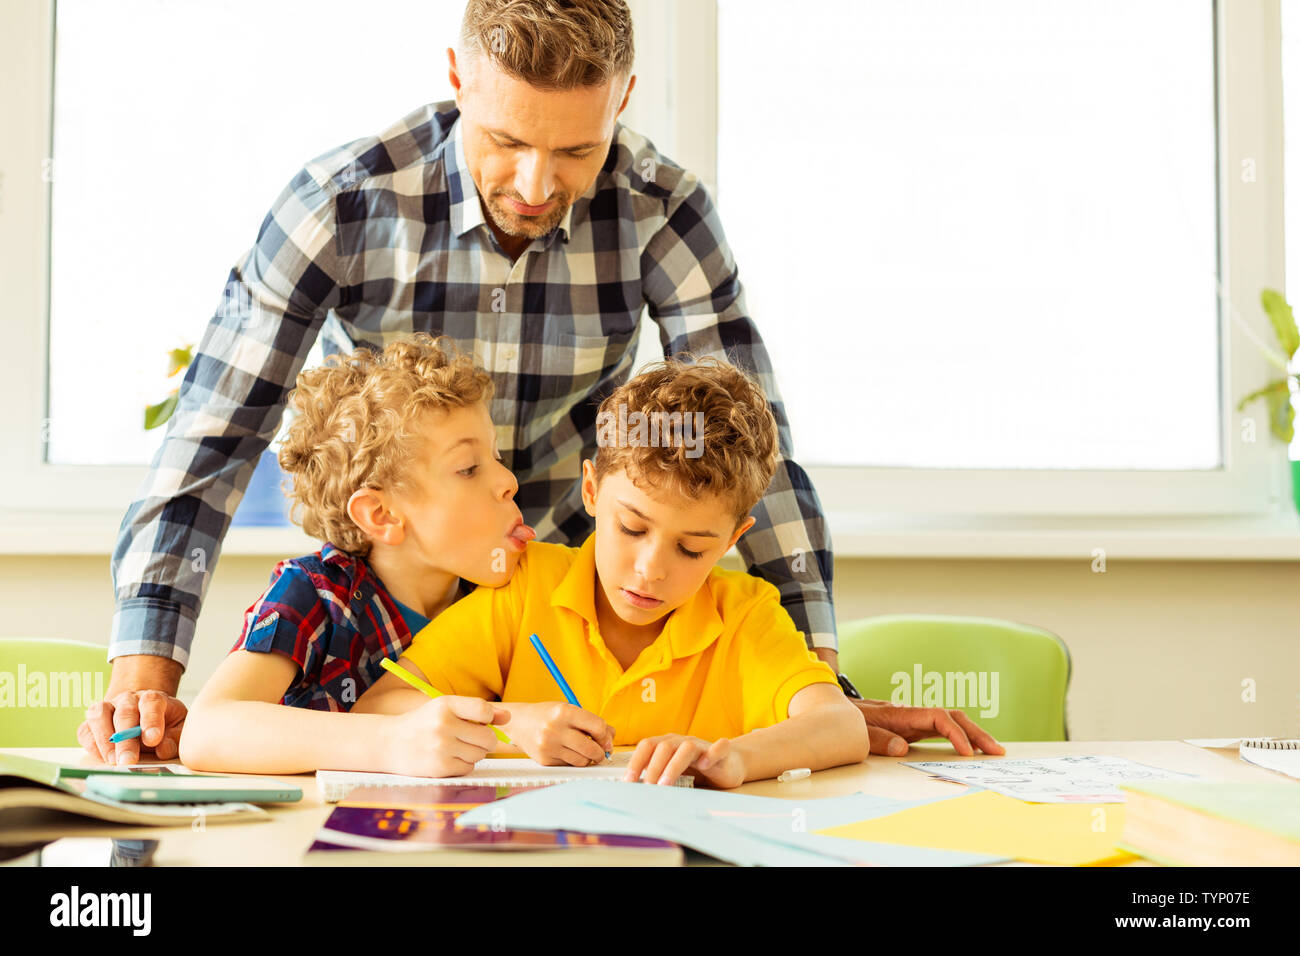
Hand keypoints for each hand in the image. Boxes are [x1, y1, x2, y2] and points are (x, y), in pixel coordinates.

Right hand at [78, 654, 186, 764]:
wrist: (142, 712)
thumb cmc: (162, 723)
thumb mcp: (177, 727)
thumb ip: (174, 738)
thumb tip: (163, 749)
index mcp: (152, 698)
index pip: (151, 703)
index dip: (151, 720)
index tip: (153, 739)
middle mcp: (128, 699)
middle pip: (124, 713)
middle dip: (126, 739)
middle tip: (129, 760)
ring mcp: (107, 707)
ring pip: (100, 716)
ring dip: (105, 740)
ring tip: (113, 761)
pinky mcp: (91, 722)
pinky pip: (85, 729)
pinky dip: (91, 744)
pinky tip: (102, 758)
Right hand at [383, 696, 510, 776]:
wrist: (390, 744)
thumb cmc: (423, 723)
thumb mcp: (446, 708)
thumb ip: (477, 710)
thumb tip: (507, 717)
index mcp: (445, 705)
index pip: (484, 710)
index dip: (488, 718)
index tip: (482, 721)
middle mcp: (443, 725)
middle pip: (488, 737)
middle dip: (484, 739)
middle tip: (469, 737)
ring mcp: (441, 748)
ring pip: (480, 754)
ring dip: (474, 752)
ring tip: (457, 746)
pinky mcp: (440, 768)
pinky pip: (469, 767)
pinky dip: (463, 764)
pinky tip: (449, 757)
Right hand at [502, 701, 613, 766]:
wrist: (519, 723)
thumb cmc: (549, 715)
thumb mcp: (569, 710)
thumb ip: (591, 722)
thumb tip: (611, 738)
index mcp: (564, 712)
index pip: (597, 727)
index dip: (605, 735)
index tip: (606, 739)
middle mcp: (555, 729)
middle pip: (591, 748)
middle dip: (600, 753)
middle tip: (601, 752)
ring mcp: (548, 746)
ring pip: (581, 761)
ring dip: (588, 759)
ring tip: (585, 752)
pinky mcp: (545, 760)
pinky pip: (569, 765)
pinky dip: (573, 761)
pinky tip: (569, 752)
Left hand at [625, 734, 745, 788]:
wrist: (729, 763)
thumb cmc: (697, 769)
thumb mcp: (674, 772)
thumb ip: (658, 777)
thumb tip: (634, 790)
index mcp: (667, 744)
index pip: (647, 746)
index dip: (636, 762)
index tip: (628, 781)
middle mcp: (682, 741)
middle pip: (664, 747)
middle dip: (653, 768)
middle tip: (648, 787)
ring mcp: (702, 745)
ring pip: (687, 748)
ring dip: (674, 765)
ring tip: (666, 783)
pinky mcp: (722, 751)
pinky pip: (719, 747)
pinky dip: (712, 753)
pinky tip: (705, 764)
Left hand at [853, 699, 1004, 756]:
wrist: (837, 710)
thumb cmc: (848, 719)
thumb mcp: (857, 731)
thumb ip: (878, 739)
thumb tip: (903, 748)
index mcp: (902, 713)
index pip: (938, 717)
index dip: (956, 733)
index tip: (967, 752)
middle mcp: (913, 715)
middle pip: (953, 717)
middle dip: (977, 733)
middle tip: (997, 751)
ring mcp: (915, 721)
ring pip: (951, 722)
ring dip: (973, 734)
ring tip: (993, 751)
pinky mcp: (913, 728)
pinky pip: (942, 730)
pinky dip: (959, 738)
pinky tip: (971, 749)